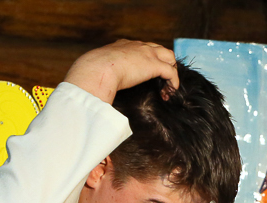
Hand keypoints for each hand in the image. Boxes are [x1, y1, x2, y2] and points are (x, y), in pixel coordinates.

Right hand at [63, 40, 178, 104]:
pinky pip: (171, 72)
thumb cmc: (93, 72)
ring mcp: (147, 54)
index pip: (141, 48)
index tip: (143, 74)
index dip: (146, 60)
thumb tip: (96, 86)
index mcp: (123, 45)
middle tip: (160, 80)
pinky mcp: (154, 65)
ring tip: (167, 88)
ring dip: (171, 72)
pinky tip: (168, 93)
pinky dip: (173, 83)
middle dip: (163, 63)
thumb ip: (102, 73)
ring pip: (169, 57)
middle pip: (159, 49)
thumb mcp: (98, 68)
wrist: (97, 69)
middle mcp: (137, 46)